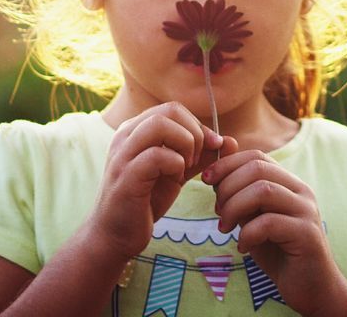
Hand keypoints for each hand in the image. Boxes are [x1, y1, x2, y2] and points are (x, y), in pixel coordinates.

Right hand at [85, 102, 225, 260]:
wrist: (115, 236)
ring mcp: (122, 154)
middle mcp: (125, 136)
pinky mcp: (125, 176)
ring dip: (184, 145)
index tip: (208, 150)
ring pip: (160, 124)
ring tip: (185, 168)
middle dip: (194, 133)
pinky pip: (157, 155)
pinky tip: (175, 180)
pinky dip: (175, 164)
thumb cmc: (146, 201)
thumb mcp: (177, 172)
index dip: (197, 126)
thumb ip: (201, 156)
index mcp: (135, 130)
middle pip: (170, 111)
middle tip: (195, 160)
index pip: (174, 109)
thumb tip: (230, 141)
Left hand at [202, 145, 346, 315]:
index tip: (206, 179)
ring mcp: (306, 211)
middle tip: (218, 212)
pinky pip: (268, 222)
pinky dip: (247, 233)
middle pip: (258, 168)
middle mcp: (301, 191)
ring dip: (234, 207)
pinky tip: (243, 248)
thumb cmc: (280, 253)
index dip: (227, 164)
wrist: (312, 287)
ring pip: (263, 190)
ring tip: (224, 228)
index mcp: (289, 184)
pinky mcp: (306, 234)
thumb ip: (243, 199)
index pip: (257, 156)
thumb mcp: (255, 221)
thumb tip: (217, 177)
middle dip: (228, 187)